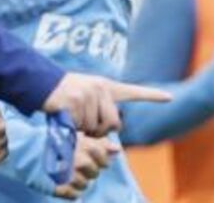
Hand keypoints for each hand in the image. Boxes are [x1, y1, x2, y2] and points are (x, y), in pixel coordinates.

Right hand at [42, 72, 170, 137]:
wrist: (42, 82)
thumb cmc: (67, 95)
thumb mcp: (88, 96)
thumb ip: (101, 109)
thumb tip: (110, 132)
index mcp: (108, 87)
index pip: (134, 92)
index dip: (152, 96)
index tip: (170, 98)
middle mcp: (101, 89)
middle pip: (113, 124)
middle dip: (101, 131)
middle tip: (87, 125)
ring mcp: (88, 95)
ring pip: (95, 128)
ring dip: (84, 130)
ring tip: (74, 116)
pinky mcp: (74, 102)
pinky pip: (79, 127)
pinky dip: (72, 128)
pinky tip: (66, 115)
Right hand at [52, 134, 119, 199]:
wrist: (28, 152)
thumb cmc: (55, 144)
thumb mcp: (77, 138)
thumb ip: (99, 144)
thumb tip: (117, 150)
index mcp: (83, 146)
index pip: (104, 158)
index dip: (101, 160)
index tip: (96, 160)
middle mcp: (78, 160)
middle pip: (95, 173)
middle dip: (90, 172)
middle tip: (78, 167)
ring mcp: (68, 175)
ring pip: (85, 185)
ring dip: (79, 182)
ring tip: (69, 175)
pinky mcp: (59, 188)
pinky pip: (74, 195)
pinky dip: (71, 192)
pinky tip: (64, 184)